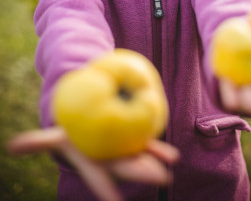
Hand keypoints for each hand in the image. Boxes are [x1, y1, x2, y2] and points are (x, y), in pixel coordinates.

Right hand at [7, 127, 179, 200]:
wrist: (87, 124)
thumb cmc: (70, 133)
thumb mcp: (56, 137)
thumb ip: (37, 142)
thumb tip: (11, 146)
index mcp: (94, 163)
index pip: (99, 178)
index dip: (106, 189)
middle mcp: (112, 160)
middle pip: (126, 168)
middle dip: (140, 173)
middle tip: (157, 177)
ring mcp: (124, 151)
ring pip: (140, 158)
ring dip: (153, 162)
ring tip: (167, 167)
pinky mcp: (134, 139)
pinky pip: (147, 144)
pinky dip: (158, 148)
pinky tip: (171, 155)